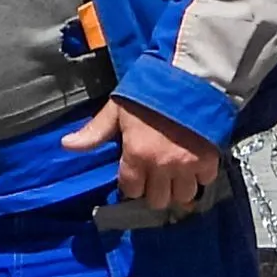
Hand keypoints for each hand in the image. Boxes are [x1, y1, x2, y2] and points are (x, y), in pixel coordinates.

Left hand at [62, 98, 219, 211]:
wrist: (191, 76)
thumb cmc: (151, 90)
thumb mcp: (117, 108)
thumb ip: (94, 131)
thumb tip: (66, 145)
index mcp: (137, 154)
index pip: (131, 189)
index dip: (131, 184)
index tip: (133, 175)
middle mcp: (162, 166)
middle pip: (158, 201)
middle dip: (153, 192)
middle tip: (153, 177)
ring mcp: (188, 165)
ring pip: (183, 197)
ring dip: (177, 190)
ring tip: (174, 177)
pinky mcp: (210, 159)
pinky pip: (206, 182)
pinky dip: (200, 178)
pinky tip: (193, 166)